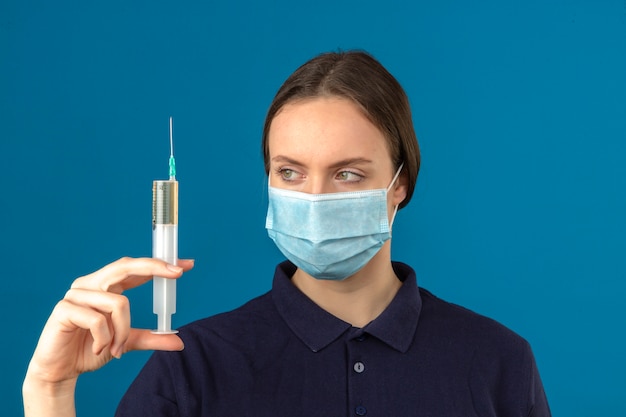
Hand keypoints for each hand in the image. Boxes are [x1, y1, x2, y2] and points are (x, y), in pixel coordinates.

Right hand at [23, 257, 193, 416]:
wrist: (61, 371)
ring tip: (115, 348)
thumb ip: (151, 338)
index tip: (185, 265)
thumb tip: (179, 342)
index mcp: (106, 285)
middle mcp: (91, 283)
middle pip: (125, 266)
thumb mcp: (127, 342)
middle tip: (177, 273)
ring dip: (123, 331)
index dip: (159, 264)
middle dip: (154, 267)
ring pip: (118, 303)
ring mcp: (76, 294)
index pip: (135, 268)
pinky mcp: (64, 309)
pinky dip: (105, 338)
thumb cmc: (91, 350)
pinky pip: (98, 320)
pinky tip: (99, 348)